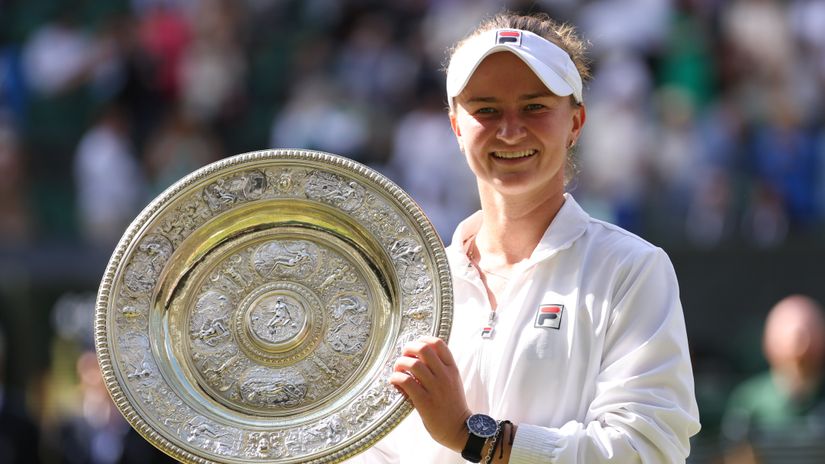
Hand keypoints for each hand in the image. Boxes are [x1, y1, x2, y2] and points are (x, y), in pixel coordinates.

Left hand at [389, 335, 470, 451]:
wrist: (459, 429)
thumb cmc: (453, 405)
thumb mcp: (453, 382)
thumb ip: (441, 368)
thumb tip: (419, 356)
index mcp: (452, 369)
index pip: (438, 344)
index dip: (423, 339)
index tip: (415, 345)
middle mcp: (444, 376)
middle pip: (424, 349)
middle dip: (409, 348)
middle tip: (403, 355)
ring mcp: (435, 388)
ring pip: (413, 364)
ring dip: (400, 364)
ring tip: (398, 370)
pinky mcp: (424, 401)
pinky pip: (407, 382)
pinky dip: (396, 378)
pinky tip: (395, 382)